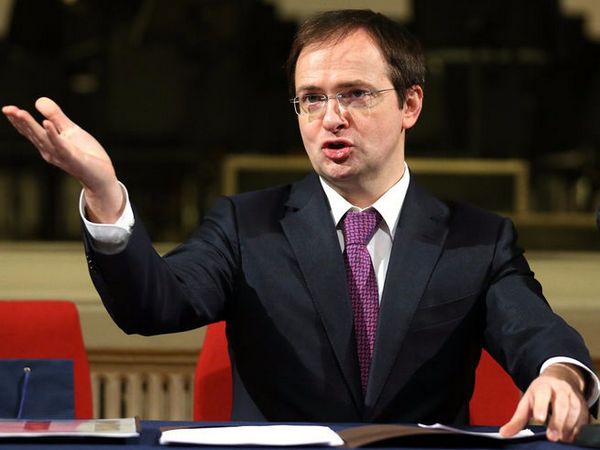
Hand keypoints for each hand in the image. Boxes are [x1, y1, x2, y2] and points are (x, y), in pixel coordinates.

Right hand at [2, 97, 122, 222]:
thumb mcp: (70, 130)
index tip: (7, 109)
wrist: (102, 175)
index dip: (18, 121)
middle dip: (20, 122)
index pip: (30, 131)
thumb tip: (38, 100)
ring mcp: (60, 156)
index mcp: (48, 145)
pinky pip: (61, 146)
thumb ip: (56, 116)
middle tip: (7, 109)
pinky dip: (53, 135)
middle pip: (32, 134)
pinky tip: (46, 123)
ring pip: (43, 139)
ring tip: (20, 112)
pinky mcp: (73, 158)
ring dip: (31, 126)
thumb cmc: (86, 153)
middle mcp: (50, 151)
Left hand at [499, 363, 588, 442]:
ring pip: (574, 410)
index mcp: (543, 386)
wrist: (558, 378)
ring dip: (568, 426)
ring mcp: (573, 396)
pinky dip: (577, 428)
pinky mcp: (582, 405)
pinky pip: (583, 417)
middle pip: (561, 404)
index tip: (539, 418)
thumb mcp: (526, 402)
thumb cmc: (540, 393)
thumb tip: (504, 433)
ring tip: (561, 439)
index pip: (542, 394)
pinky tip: (570, 436)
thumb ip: (517, 419)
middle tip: (552, 437)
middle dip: (557, 421)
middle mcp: (560, 389)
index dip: (541, 406)